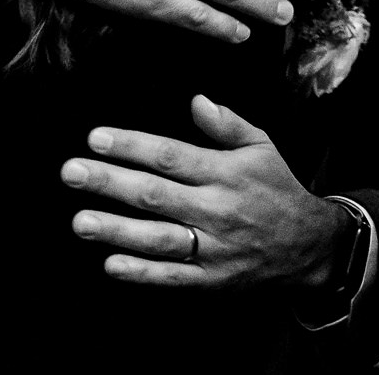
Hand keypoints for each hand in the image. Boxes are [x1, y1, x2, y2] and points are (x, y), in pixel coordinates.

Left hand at [65, 95, 352, 289]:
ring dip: (116, 230)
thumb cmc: (276, 189)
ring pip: (158, 238)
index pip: (172, 156)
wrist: (308, 245)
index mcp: (226, 173)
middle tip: (71, 172)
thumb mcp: (262, 148)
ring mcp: (213, 247)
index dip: (132, 146)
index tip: (96, 137)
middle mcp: (217, 209)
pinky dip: (141, 273)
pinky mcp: (210, 279)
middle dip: (110, 182)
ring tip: (80, 221)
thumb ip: (228, 124)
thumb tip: (195, 100)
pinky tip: (110, 263)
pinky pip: (171, 277)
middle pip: (156, 194)